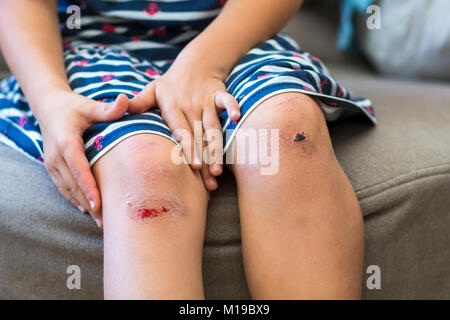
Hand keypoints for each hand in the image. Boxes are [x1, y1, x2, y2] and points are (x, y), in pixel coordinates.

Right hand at [36, 90, 128, 226]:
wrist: (48, 107)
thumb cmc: (73, 106)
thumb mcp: (89, 105)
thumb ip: (108, 109)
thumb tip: (125, 99)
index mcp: (66, 142)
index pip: (78, 168)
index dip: (88, 188)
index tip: (98, 205)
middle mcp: (56, 156)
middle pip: (73, 185)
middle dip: (89, 204)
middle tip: (106, 221)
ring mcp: (52, 163)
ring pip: (67, 189)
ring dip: (82, 205)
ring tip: (99, 221)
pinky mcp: (52, 167)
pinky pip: (63, 187)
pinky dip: (74, 199)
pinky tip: (87, 210)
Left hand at [128, 59, 239, 189]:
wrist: (195, 63)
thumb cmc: (170, 84)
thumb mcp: (152, 90)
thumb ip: (139, 102)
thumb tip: (120, 108)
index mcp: (172, 106)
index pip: (181, 131)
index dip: (188, 148)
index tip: (195, 167)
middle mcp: (190, 105)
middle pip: (199, 135)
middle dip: (205, 158)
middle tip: (209, 181)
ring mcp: (206, 100)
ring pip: (214, 127)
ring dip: (218, 148)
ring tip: (219, 170)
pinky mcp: (219, 94)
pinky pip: (227, 100)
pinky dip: (233, 107)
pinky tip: (237, 118)